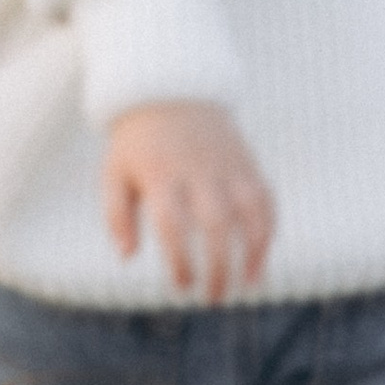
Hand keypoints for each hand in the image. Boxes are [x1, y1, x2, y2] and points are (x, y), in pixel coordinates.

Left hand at [103, 102, 275, 303]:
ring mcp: (226, 164)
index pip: (172, 225)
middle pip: (216, 223)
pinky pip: (266, 197)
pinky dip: (269, 228)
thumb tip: (128, 256)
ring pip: (251, 210)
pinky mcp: (246, 160)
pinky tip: (261, 256)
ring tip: (247, 283)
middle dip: (219, 266)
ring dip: (254, 251)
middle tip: (214, 297)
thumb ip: (116, 214)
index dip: (180, 260)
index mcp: (161, 175)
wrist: (168, 86)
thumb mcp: (114, 172)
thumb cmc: (137, 142)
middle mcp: (198, 170)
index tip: (183, 286)